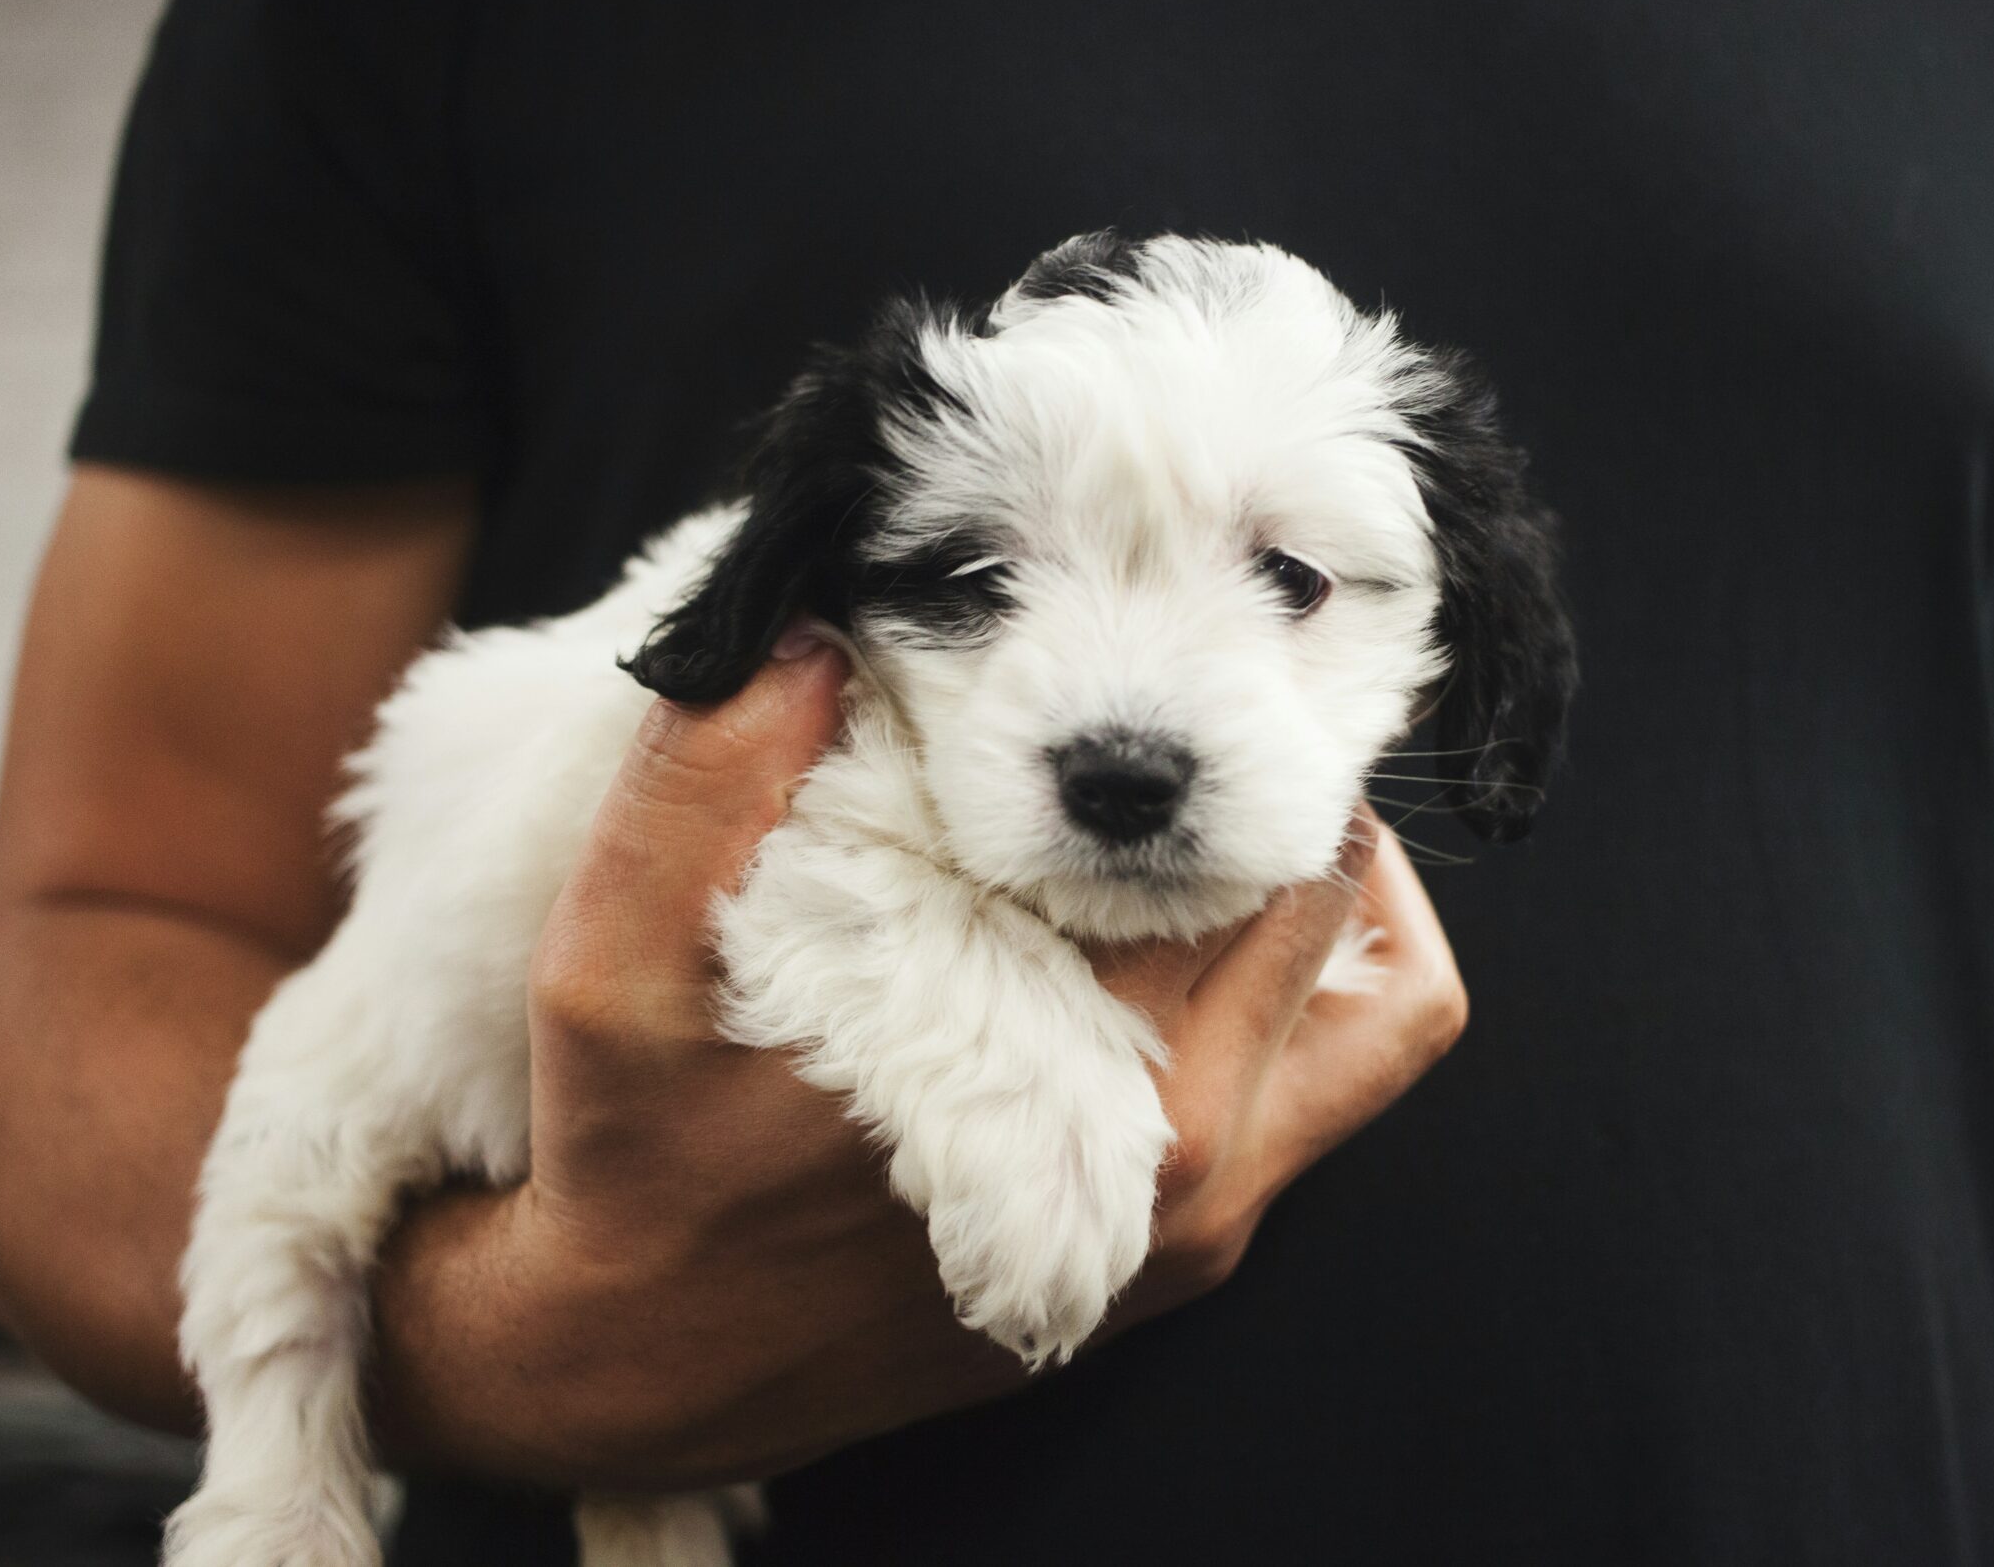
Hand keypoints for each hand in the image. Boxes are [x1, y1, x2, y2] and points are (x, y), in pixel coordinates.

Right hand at [373, 637, 1469, 1490]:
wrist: (643, 1366)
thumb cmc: (638, 1158)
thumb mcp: (615, 958)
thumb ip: (704, 780)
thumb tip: (815, 627)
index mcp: (1079, 1095)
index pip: (1261, 868)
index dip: (1241, 739)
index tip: (1190, 656)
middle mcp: (1179, 1172)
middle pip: (1344, 929)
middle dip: (1290, 799)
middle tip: (1209, 707)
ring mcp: (1200, 1228)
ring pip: (1378, 1024)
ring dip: (1330, 900)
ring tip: (1226, 810)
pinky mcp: (1186, 1259)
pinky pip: (1326, 1095)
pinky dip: (1303, 990)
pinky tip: (1188, 921)